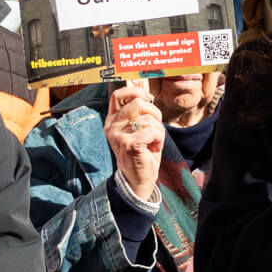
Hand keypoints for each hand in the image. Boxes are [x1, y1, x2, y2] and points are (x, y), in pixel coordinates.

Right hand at [105, 82, 164, 202]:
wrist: (137, 179)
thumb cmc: (142, 152)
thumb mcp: (138, 129)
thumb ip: (139, 113)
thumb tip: (146, 95)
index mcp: (113, 120)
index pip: (118, 95)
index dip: (135, 92)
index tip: (148, 98)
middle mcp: (112, 126)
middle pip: (138, 103)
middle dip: (154, 112)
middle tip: (156, 126)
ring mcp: (119, 135)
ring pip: (148, 118)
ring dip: (158, 129)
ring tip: (153, 141)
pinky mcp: (129, 144)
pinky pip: (152, 130)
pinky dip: (159, 138)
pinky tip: (153, 147)